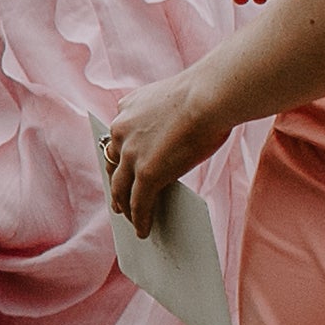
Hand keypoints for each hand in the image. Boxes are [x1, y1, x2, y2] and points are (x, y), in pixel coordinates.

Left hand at [102, 69, 227, 237]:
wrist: (210, 96)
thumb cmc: (207, 94)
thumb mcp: (174, 101)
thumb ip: (164, 119)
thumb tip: (175, 135)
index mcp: (127, 108)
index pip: (119, 137)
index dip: (120, 154)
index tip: (120, 165)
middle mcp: (122, 130)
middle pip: (113, 163)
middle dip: (115, 182)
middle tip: (117, 198)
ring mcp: (132, 153)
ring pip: (121, 187)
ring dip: (124, 205)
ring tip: (127, 217)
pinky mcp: (146, 172)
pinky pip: (138, 202)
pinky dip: (139, 218)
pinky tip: (143, 230)